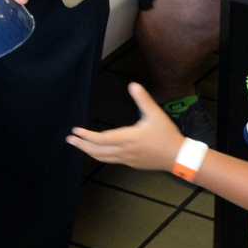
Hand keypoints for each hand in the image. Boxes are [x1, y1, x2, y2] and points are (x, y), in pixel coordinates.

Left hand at [66, 82, 183, 171]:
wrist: (177, 156)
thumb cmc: (166, 135)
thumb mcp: (156, 114)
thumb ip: (143, 99)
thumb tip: (132, 84)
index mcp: (128, 138)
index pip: (101, 138)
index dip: (86, 135)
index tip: (75, 130)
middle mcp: (124, 151)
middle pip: (97, 151)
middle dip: (81, 145)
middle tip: (70, 139)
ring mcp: (127, 159)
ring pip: (102, 157)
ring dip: (88, 151)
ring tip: (79, 145)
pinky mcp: (131, 164)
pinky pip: (110, 160)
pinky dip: (100, 155)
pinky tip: (97, 151)